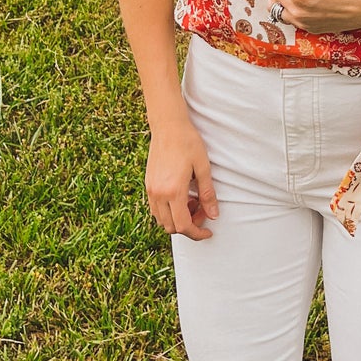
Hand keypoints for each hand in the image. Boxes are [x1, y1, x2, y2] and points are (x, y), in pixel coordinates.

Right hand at [145, 121, 218, 238]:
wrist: (168, 126)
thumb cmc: (188, 143)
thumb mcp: (203, 168)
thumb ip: (208, 194)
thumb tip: (213, 215)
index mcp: (174, 191)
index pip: (183, 226)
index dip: (197, 234)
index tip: (208, 232)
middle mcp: (158, 194)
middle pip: (171, 227)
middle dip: (189, 226)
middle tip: (203, 211)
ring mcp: (151, 190)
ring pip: (162, 220)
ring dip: (177, 219)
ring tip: (192, 202)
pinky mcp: (148, 184)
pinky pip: (156, 209)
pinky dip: (168, 211)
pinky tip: (181, 197)